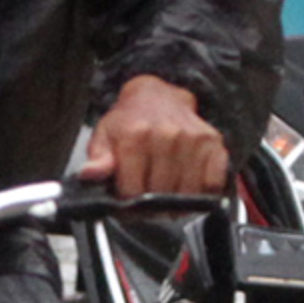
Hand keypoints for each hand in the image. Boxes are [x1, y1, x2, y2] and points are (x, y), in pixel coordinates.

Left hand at [81, 73, 227, 198]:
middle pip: (161, 195)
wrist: (158, 96)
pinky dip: (202, 193)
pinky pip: (212, 184)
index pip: (133, 191)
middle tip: (147, 200)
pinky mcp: (214, 143)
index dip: (129, 205)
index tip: (128, 203)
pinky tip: (187, 187)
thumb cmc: (130, 121)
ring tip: (166, 195)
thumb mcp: (104, 137)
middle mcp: (167, 135)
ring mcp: (193, 139)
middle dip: (152, 206)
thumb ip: (98, 159)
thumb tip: (89, 174)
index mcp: (135, 135)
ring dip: (176, 204)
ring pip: (187, 194)